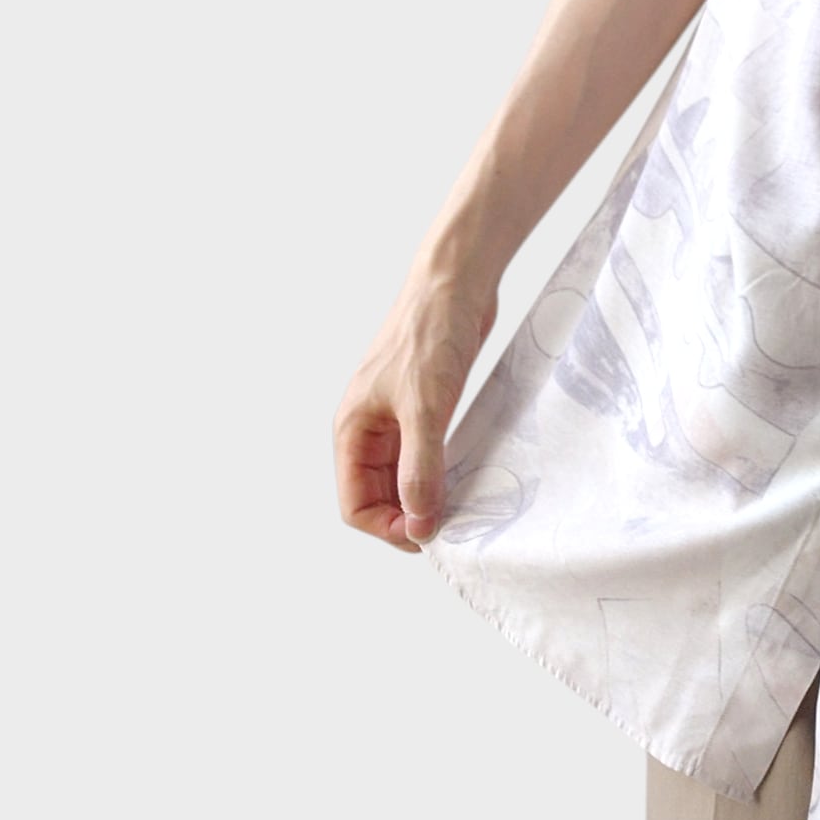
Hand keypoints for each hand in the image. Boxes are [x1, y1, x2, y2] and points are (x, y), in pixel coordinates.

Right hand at [332, 270, 497, 552]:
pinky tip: (467, 479)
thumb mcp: (426, 409)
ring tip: (462, 509)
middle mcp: (368, 430)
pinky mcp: (423, 407)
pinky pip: (424, 455)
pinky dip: (440, 473)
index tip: (430, 535)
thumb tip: (419, 524)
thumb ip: (420, 469)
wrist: (456, 284)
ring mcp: (395, 419)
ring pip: (401, 478)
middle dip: (407, 517)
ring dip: (425, 498)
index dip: (388, 528)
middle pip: (377, 497)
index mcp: (352, 431)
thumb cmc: (431, 336)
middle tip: (452, 527)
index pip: (355, 505)